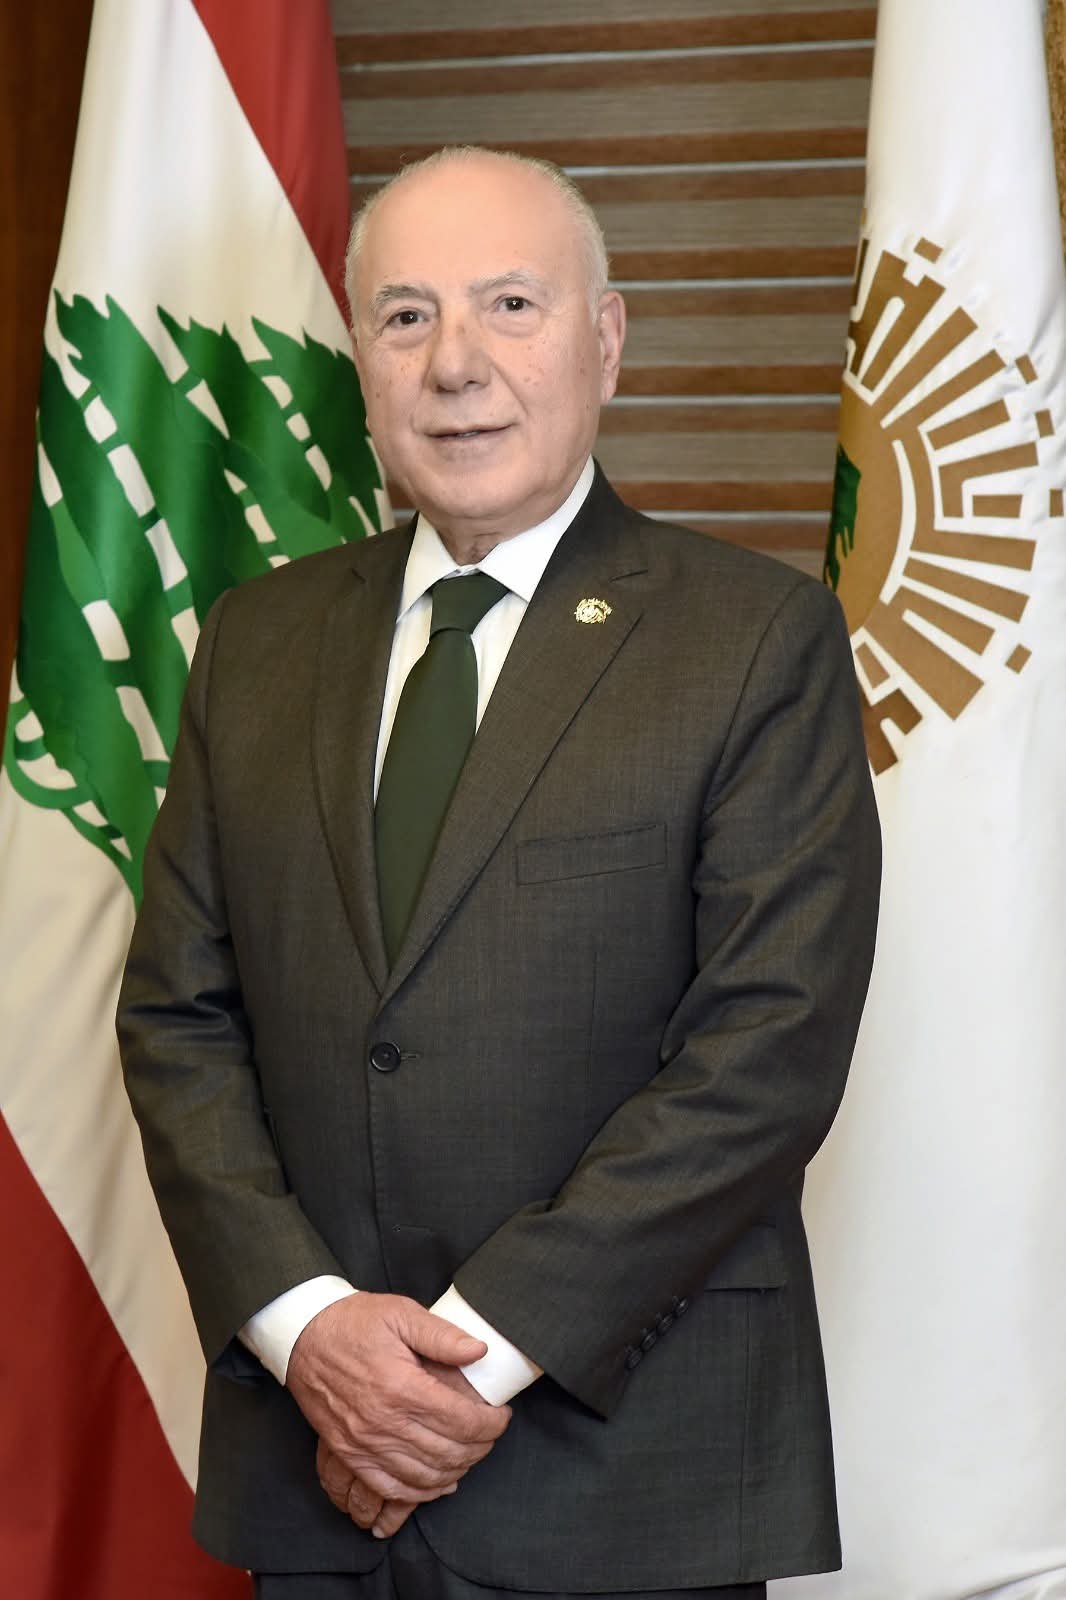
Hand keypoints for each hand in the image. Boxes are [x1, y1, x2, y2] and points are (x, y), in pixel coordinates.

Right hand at [287, 1292, 510, 1506]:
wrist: (303, 1336)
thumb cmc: (355, 1322)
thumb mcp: (401, 1313)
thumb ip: (442, 1335)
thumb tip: (479, 1352)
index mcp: (400, 1386)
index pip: (461, 1421)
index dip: (491, 1424)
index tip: (502, 1416)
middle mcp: (383, 1422)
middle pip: (448, 1453)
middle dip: (479, 1449)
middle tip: (491, 1435)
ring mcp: (364, 1444)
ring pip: (423, 1477)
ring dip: (455, 1472)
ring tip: (471, 1455)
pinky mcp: (349, 1454)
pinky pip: (390, 1488)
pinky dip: (419, 1492)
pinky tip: (437, 1482)